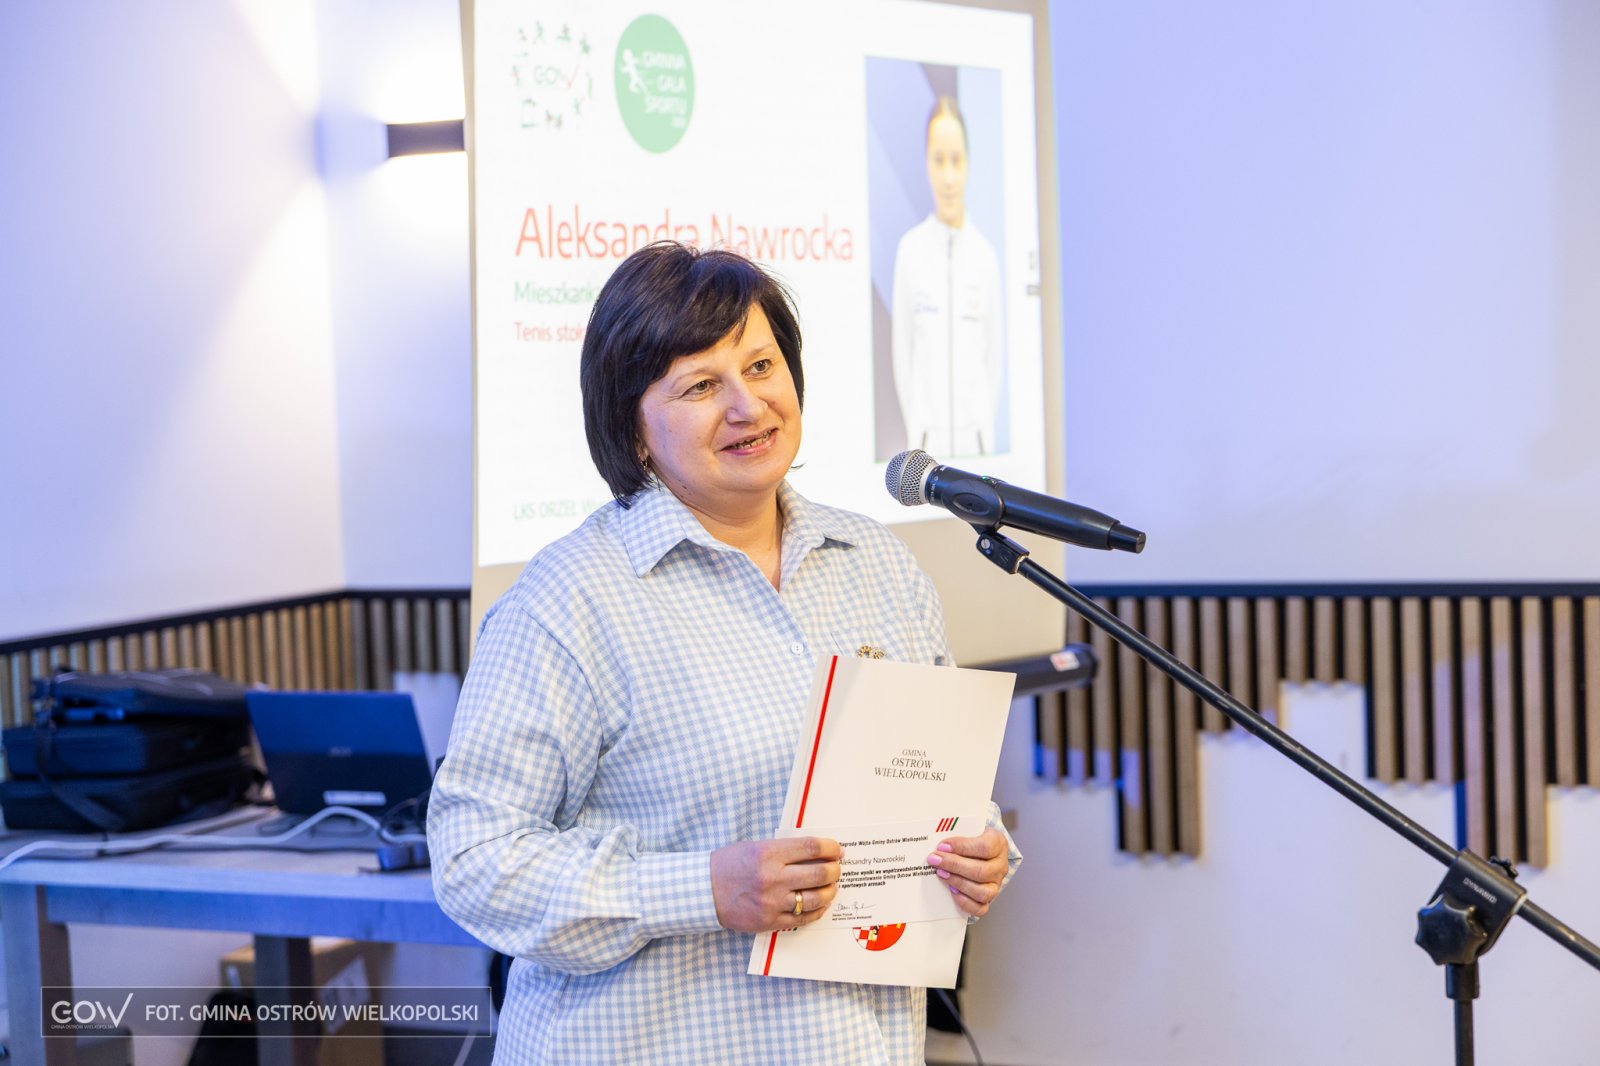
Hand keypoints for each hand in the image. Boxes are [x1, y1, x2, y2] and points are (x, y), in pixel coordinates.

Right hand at [710, 836, 840, 932]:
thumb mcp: (755, 846)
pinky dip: (817, 911)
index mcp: (768, 853)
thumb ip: (784, 849)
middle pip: (819, 874)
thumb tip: (816, 852)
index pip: (812, 848)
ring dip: (830, 892)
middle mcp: (772, 878)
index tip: (837, 849)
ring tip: (831, 886)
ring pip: (815, 899)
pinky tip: (820, 904)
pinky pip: (803, 919)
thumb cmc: (729, 864)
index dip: (831, 848)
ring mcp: (772, 902)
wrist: (704, 891)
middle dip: (835, 870)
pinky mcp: (769, 921)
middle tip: (836, 868)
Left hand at [927, 826, 1008, 917]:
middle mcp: (1000, 866)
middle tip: (935, 860)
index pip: (985, 847)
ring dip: (958, 882)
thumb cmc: (972, 837)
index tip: (942, 846)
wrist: (979, 848)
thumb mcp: (969, 827)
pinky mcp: (988, 899)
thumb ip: (956, 830)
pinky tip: (951, 890)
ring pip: (982, 892)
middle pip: (982, 871)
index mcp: (998, 844)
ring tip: (941, 873)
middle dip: (954, 865)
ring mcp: (996, 885)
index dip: (962, 847)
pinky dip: (964, 902)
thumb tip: (938, 842)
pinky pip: (980, 908)